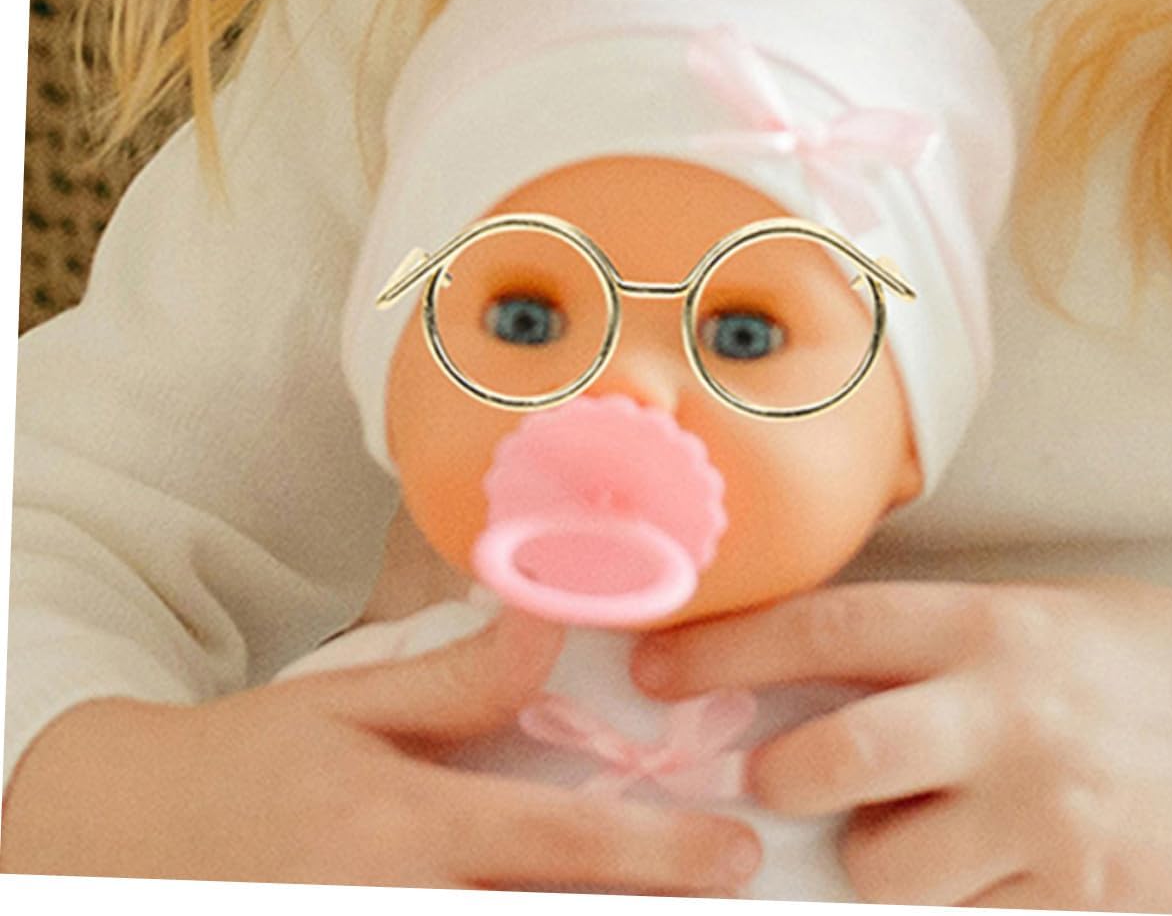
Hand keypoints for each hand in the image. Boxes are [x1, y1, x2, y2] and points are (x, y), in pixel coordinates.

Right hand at [1, 609, 760, 893]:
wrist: (104, 834)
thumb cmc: (239, 762)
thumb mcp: (344, 705)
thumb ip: (458, 679)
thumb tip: (551, 619)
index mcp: (398, 823)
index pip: (555, 840)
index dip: (658, 851)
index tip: (733, 855)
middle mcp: (391, 907)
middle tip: (722, 898)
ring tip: (651, 910)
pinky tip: (549, 915)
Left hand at [631, 578, 1171, 910]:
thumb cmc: (1143, 666)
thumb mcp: (1038, 620)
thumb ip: (929, 644)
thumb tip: (807, 670)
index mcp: (988, 626)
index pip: (827, 627)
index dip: (726, 648)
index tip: (658, 666)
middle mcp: (1006, 714)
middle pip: (835, 755)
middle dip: (778, 775)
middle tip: (769, 774)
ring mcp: (1043, 815)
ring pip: (885, 863)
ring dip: (870, 855)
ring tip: (911, 825)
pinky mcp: (1075, 895)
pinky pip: (959, 914)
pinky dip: (947, 896)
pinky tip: (986, 860)